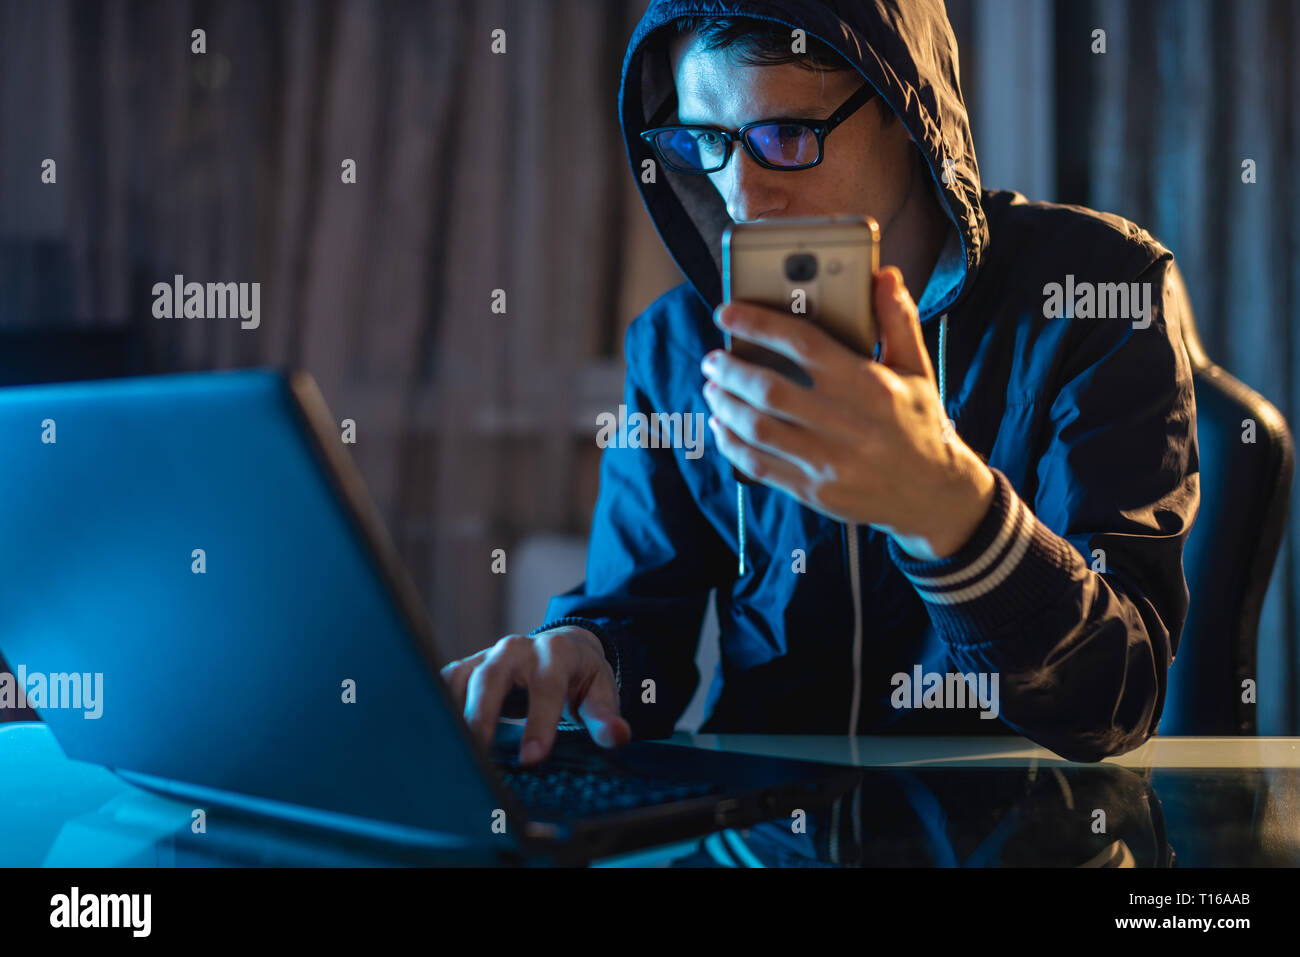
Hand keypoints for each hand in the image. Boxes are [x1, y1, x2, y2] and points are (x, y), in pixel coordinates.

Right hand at [440, 626, 630, 765]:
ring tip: (454, 755)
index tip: (532, 759)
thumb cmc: (580, 677)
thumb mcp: (601, 693)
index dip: (539, 723)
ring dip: (454, 716)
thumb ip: (606, 717)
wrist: (561, 650)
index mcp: (555, 653)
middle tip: (479, 757)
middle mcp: (516, 649)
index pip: (546, 687)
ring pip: (461, 681)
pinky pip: (445, 684)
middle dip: (482, 717)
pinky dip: (438, 708)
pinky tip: (439, 739)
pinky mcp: (467, 667)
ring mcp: (487, 656)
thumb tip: (619, 736)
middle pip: (491, 678)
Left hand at [702, 266, 993, 560]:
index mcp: (869, 385)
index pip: (803, 344)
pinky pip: (760, 466)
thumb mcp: (916, 369)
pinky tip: (722, 428)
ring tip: (713, 388)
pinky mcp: (816, 491)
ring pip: (759, 429)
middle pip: (771, 389)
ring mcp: (830, 461)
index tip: (727, 313)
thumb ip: (897, 321)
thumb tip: (885, 276)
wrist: (935, 495)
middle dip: (730, 370)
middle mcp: (847, 423)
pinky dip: (732, 445)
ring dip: (725, 405)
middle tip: (713, 358)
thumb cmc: (919, 423)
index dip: (759, 324)